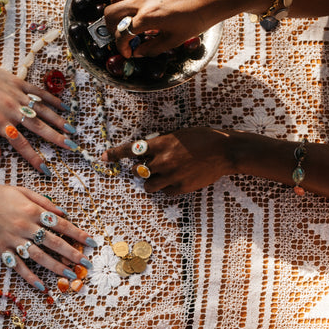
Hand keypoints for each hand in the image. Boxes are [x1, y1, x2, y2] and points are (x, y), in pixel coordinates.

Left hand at [0, 43, 76, 172]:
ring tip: (72, 131)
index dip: (33, 158)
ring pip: (42, 111)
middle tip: (71, 147)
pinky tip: (65, 108)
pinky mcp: (21, 84)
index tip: (45, 169)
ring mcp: (18, 96)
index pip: (20, 144)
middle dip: (56, 138)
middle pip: (38, 127)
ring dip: (58, 121)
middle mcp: (12, 110)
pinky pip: (40, 93)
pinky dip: (53, 100)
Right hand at [0, 183, 95, 290]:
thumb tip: (64, 213)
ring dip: (56, 268)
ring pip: (39, 257)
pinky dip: (29, 277)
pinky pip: (17, 267)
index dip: (78, 234)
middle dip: (72, 254)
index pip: (60, 225)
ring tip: (71, 276)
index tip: (91, 242)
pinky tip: (41, 286)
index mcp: (32, 211)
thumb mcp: (23, 192)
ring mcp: (13, 241)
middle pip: (53, 243)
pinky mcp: (2, 251)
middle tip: (86, 263)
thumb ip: (44, 203)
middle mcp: (25, 227)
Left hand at [103, 128, 234, 194]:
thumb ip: (161, 145)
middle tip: (154, 166)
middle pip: (138, 172)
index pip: (132, 149)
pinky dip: (168, 188)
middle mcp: (163, 160)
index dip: (116, 154)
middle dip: (142, 170)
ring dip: (152, 182)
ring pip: (148, 186)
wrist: (224, 152)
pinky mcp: (181, 188)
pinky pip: (165, 193)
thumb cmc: (203, 139)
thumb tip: (147, 156)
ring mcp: (171, 176)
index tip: (103, 157)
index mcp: (162, 143)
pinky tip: (179, 179)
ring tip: (165, 175)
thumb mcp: (179, 135)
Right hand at [104, 0, 229, 57]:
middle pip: (111, 13)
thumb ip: (152, 48)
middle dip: (111, 29)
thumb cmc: (196, 20)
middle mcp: (143, 1)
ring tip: (125, 17)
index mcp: (147, 19)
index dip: (121, 47)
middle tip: (122, 35)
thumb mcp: (173, 41)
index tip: (128, 52)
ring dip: (117, 9)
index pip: (122, 34)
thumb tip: (138, 52)